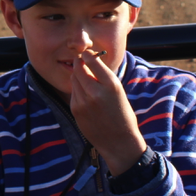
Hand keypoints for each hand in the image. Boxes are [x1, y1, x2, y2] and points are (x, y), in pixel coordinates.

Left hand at [69, 50, 146, 175]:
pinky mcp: (75, 109)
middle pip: (79, 69)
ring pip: (74, 80)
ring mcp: (83, 102)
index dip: (87, 55)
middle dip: (79, 63)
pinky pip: (73, 93)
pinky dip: (77, 90)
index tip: (86, 53)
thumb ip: (104, 79)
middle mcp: (95, 92)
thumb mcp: (119, 93)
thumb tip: (90, 63)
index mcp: (111, 85)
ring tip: (87, 81)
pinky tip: (86, 96)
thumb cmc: (122, 116)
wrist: (119, 142)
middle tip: (81, 61)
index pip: (93, 62)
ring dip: (78, 77)